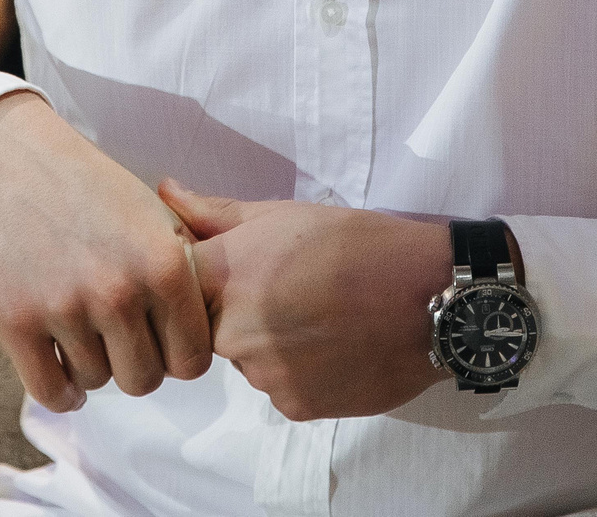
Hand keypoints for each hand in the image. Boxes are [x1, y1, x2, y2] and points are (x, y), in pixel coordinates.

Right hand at [0, 93, 212, 412]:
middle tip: (116, 340)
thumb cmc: (83, 185)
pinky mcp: (14, 322)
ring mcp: (65, 308)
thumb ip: (183, 267)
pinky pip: (50, 390)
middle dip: (133, 365)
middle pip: (143, 379)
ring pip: (95, 382)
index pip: (191, 358)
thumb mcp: (152, 212)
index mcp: (164, 263)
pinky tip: (59, 369)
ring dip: (90, 366)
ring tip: (82, 335)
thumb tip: (202, 326)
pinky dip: (60, 391)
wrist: (2, 158)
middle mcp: (120, 291)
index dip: (176, 355)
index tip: (158, 341)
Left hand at [163, 180, 448, 421]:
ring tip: (323, 316)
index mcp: (226, 274)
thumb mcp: (287, 214)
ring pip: (250, 360)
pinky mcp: (293, 405)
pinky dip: (302, 370)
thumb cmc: (362, 244)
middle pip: (213, 328)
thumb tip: (166, 191)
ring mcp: (263, 373)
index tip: (237, 271)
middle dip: (241, 312)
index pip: (178, 286)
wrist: (430, 297)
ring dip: (273, 343)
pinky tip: (337, 344)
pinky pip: (281, 388)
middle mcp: (233, 329)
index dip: (205, 279)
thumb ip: (217, 213)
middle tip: (293, 291)